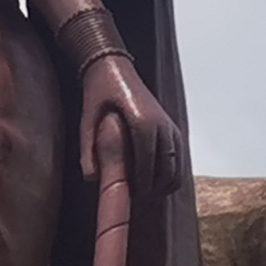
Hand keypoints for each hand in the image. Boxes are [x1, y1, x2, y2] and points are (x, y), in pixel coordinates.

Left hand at [77, 53, 182, 196]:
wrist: (114, 67)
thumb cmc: (98, 93)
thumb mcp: (86, 120)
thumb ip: (87, 150)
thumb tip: (91, 179)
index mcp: (143, 123)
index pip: (147, 166)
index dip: (140, 187)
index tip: (128, 197)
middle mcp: (162, 125)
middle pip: (166, 171)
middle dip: (152, 189)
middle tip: (134, 198)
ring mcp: (170, 126)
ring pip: (176, 168)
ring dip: (163, 184)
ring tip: (143, 191)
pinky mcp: (173, 127)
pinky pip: (179, 159)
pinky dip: (171, 174)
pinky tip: (153, 179)